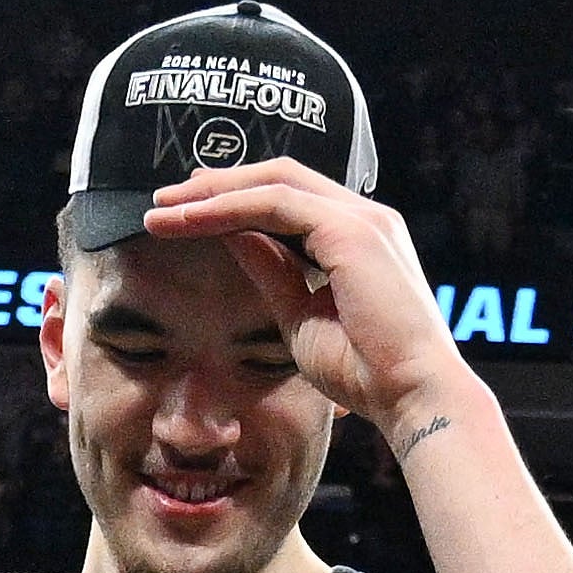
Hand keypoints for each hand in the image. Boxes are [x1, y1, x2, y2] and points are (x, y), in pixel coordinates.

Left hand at [124, 158, 466, 432]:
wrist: (410, 395)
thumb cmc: (364, 372)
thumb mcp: (300, 316)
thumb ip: (272, 272)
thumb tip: (234, 239)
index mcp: (357, 237)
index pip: (289, 198)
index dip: (235, 198)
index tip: (188, 213)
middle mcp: (363, 217)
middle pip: (279, 177)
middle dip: (217, 185)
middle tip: (164, 201)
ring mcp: (360, 218)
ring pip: (272, 182)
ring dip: (212, 193)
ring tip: (162, 210)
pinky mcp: (349, 230)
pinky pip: (274, 203)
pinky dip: (227, 208)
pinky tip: (189, 220)